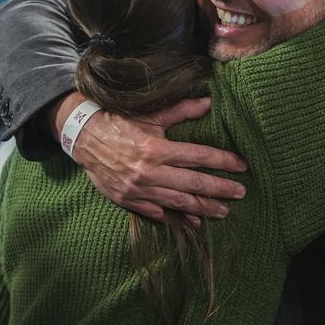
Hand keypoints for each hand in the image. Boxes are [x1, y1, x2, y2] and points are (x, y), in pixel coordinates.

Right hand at [53, 93, 247, 222]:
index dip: (223, 161)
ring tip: (224, 211)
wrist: (82, 138)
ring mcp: (139, 190)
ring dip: (203, 208)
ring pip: (179, 203)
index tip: (242, 166)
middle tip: (241, 192)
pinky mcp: (129, 200)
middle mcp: (149, 173)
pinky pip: (157, 213)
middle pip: (194, 184)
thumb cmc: (118, 122)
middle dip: (220, 189)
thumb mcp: (149, 114)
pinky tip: (193, 222)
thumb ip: (180, 111)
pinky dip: (176, 218)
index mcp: (156, 149)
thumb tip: (208, 102)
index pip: (199, 157)